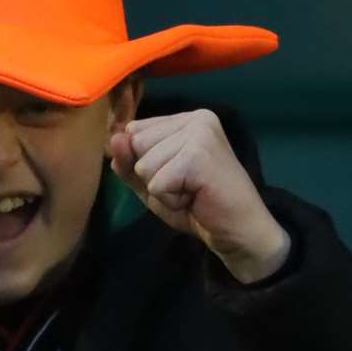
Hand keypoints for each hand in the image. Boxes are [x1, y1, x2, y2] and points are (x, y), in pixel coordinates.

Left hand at [109, 110, 290, 283]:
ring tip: (192, 192)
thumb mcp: (151, 183)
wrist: (238, 233)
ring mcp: (199, 134)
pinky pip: (156, 183)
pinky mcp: (198, 155)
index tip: (177, 175)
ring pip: (144, 164)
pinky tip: (195, 198)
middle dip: (153, 176)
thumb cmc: (196, 206)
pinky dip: (170, 200)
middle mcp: (195, 118)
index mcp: (185, 118)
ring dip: (162, 189)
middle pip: (136, 145)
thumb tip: (114, 138)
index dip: (145, 163)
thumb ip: (128, 162)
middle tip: (186, 186)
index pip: (133, 132)